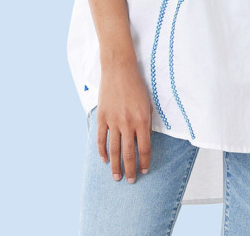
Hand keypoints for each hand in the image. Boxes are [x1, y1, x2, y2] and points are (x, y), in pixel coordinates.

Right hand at [96, 60, 153, 182]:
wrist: (119, 69)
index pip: (144, 148)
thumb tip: (144, 140)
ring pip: (115, 150)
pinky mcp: (102, 117)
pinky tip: (105, 160)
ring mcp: (113, 121)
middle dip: (130, 169)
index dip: (144, 162)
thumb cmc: (136, 85)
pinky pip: (101, 139)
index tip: (144, 170)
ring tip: (117, 177)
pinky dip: (102, 152)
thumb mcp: (148, 103)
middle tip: (130, 181)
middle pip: (130, 153)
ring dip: (116, 166)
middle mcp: (128, 123)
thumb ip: (146, 122)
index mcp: (142, 120)